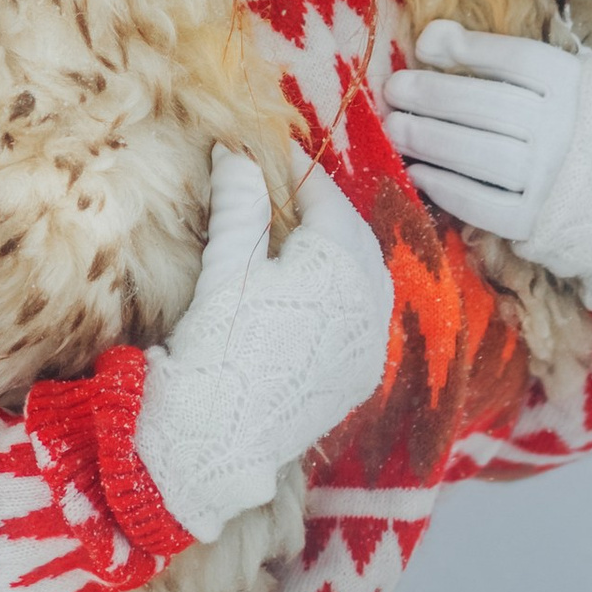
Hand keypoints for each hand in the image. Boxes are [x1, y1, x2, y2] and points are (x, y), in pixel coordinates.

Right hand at [130, 149, 395, 543]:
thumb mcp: (226, 265)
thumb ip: (240, 202)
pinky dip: (342, 294)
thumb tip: (235, 152)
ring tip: (297, 240)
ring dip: (337, 250)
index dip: (296, 172)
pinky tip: (311, 295)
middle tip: (282, 193)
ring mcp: (372, 339)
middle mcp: (371, 296)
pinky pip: (363, 317)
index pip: (325, 197)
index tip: (271, 152)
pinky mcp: (364, 374)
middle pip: (352, 233)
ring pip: (364, 274)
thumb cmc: (219, 345)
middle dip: (321, 210)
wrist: (221, 440)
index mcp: (342, 261)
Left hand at [381, 23, 581, 243]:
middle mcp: (565, 130)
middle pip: (488, 105)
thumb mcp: (564, 76)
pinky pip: (483, 204)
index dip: (467, 49)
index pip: (515, 59)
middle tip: (394, 88)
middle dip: (432, 95)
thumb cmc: (587, 121)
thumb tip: (432, 36)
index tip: (425, 46)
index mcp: (576, 86)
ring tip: (395, 127)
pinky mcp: (538, 221)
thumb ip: (501, 56)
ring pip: (478, 155)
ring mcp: (551, 179)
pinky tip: (418, 172)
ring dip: (428, 140)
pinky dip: (445, 187)